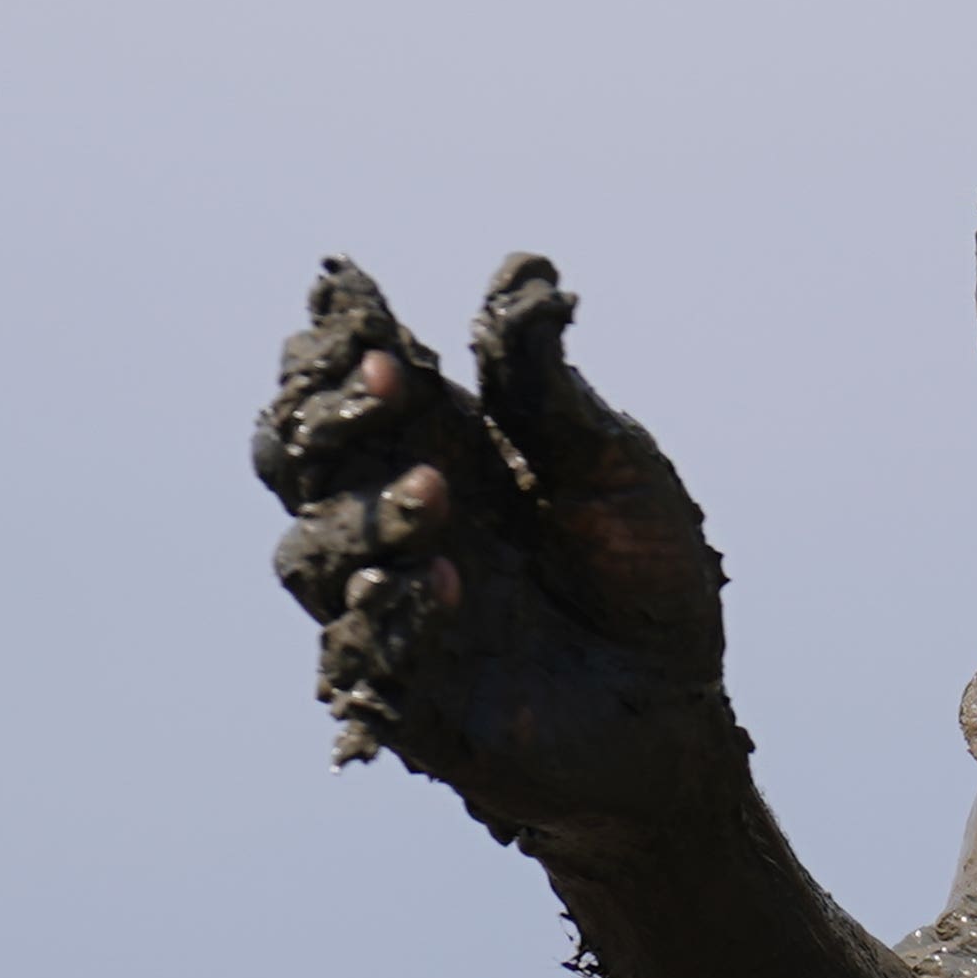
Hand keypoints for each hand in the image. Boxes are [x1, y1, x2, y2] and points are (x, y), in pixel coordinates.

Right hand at [254, 253, 733, 851]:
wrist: (677, 707)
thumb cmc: (646, 574)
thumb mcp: (612, 466)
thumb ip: (548, 387)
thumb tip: (522, 271)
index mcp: (439, 449)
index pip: (353, 385)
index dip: (340, 340)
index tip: (352, 296)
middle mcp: (395, 520)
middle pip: (299, 456)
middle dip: (323, 414)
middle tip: (379, 381)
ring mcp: (389, 605)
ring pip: (312, 550)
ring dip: (363, 516)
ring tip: (434, 496)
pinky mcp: (402, 692)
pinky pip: (359, 650)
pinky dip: (390, 614)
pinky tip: (443, 586)